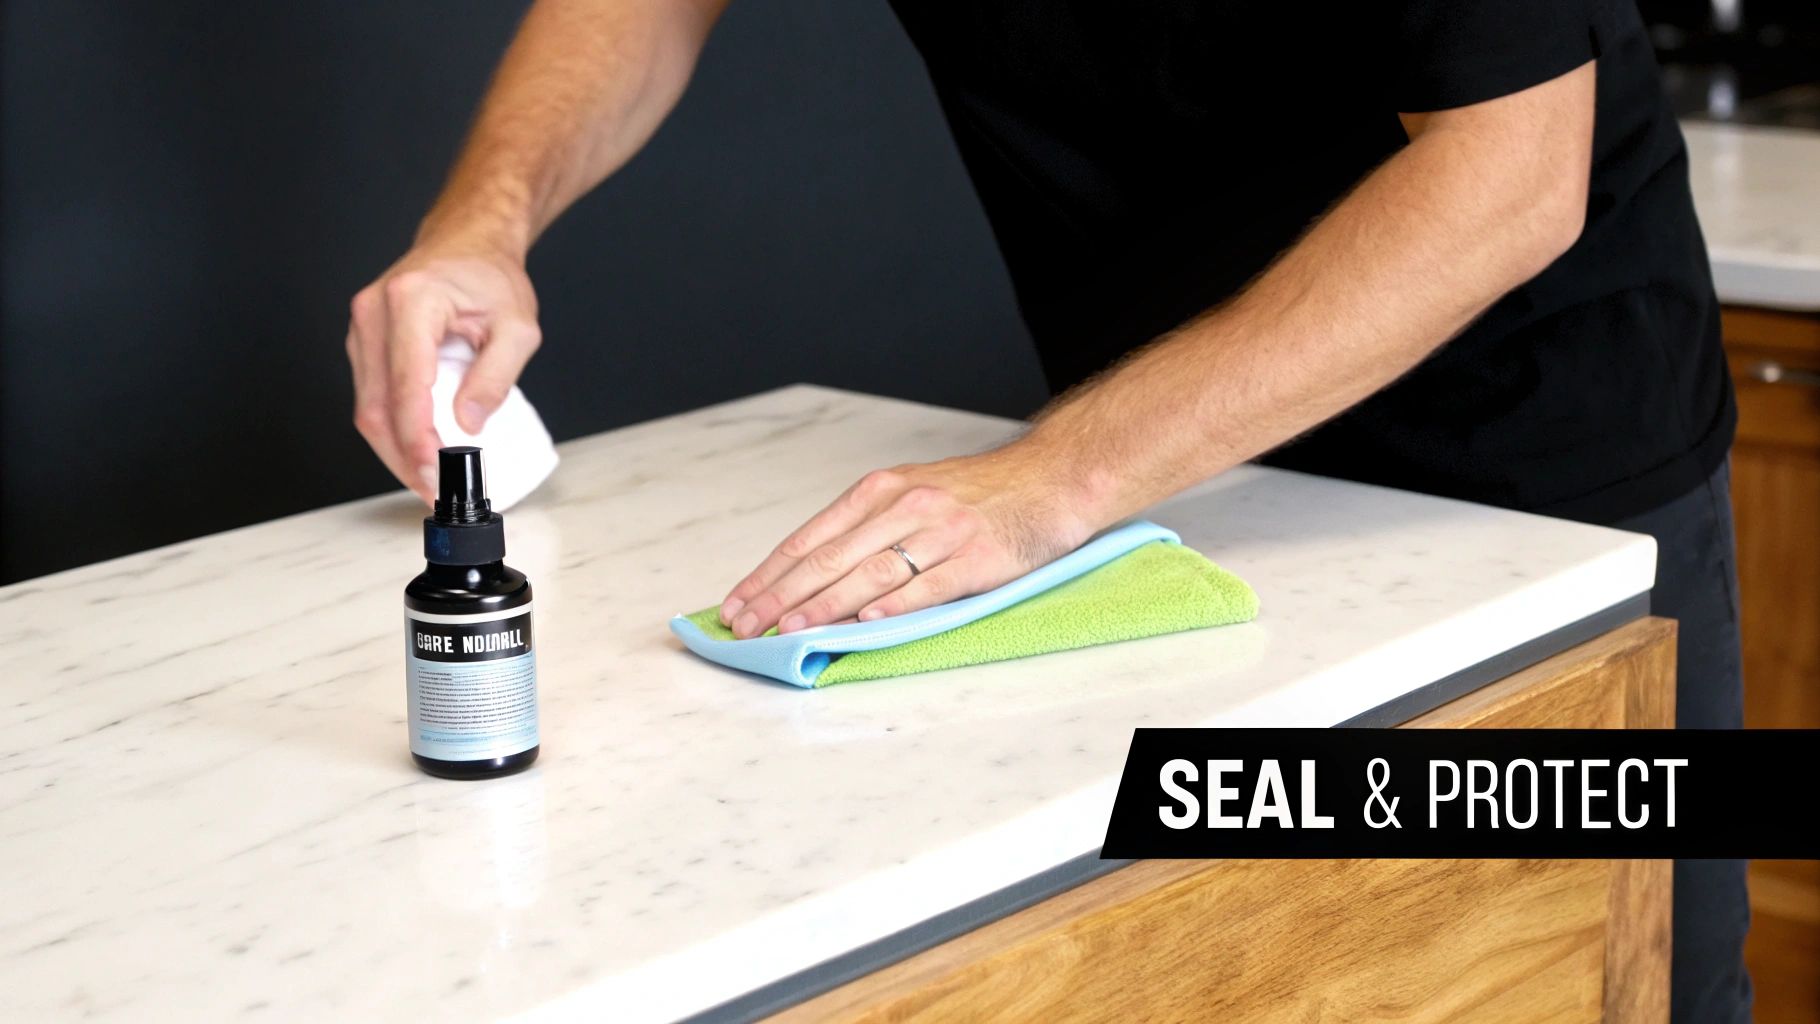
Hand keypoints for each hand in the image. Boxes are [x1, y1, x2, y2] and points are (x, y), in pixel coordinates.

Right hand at [347, 243, 539, 501]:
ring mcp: (362, 328)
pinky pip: (372, 397)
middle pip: (377, 406)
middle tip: (434, 490)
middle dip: (404, 457)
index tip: (435, 471)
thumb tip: (468, 424)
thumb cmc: (489, 277)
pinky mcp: (364, 343)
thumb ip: (495, 376)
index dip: (417, 438)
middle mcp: (373, 313)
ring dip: (396, 450)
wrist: (467, 243)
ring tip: (428, 480)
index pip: (406, 386)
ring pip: (368, 408)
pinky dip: (393, 430)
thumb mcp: (517, 326)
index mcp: (411, 302)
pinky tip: (417, 450)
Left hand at [719, 446, 1096, 637]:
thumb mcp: (913, 492)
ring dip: (822, 607)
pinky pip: (925, 588)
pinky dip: (891, 608)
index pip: (809, 538)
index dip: (768, 574)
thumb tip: (810, 575)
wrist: (1051, 480)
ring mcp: (940, 533)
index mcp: (880, 490)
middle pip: (828, 558)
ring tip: (788, 632)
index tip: (736, 604)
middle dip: (779, 597)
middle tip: (745, 627)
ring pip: (867, 575)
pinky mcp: (975, 560)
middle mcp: (903, 507)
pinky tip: (862, 625)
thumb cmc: (978, 494)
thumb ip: (867, 528)